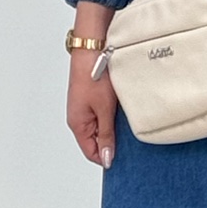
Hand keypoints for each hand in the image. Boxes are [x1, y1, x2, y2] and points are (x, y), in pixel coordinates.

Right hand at [67, 6, 117, 167]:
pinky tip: (121, 111)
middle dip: (111, 142)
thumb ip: (106, 135)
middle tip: (128, 138)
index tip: (123, 156)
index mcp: (78, 125)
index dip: (107, 157)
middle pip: (95, 141)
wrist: (92, 50)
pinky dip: (111, 116)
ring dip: (112, 128)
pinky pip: (100, 116)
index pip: (91, 152)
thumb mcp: (105, 110)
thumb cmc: (95, 76)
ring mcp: (84, 108)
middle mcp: (78, 118)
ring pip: (99, 128)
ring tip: (125, 121)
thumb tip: (106, 158)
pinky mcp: (90, 99)